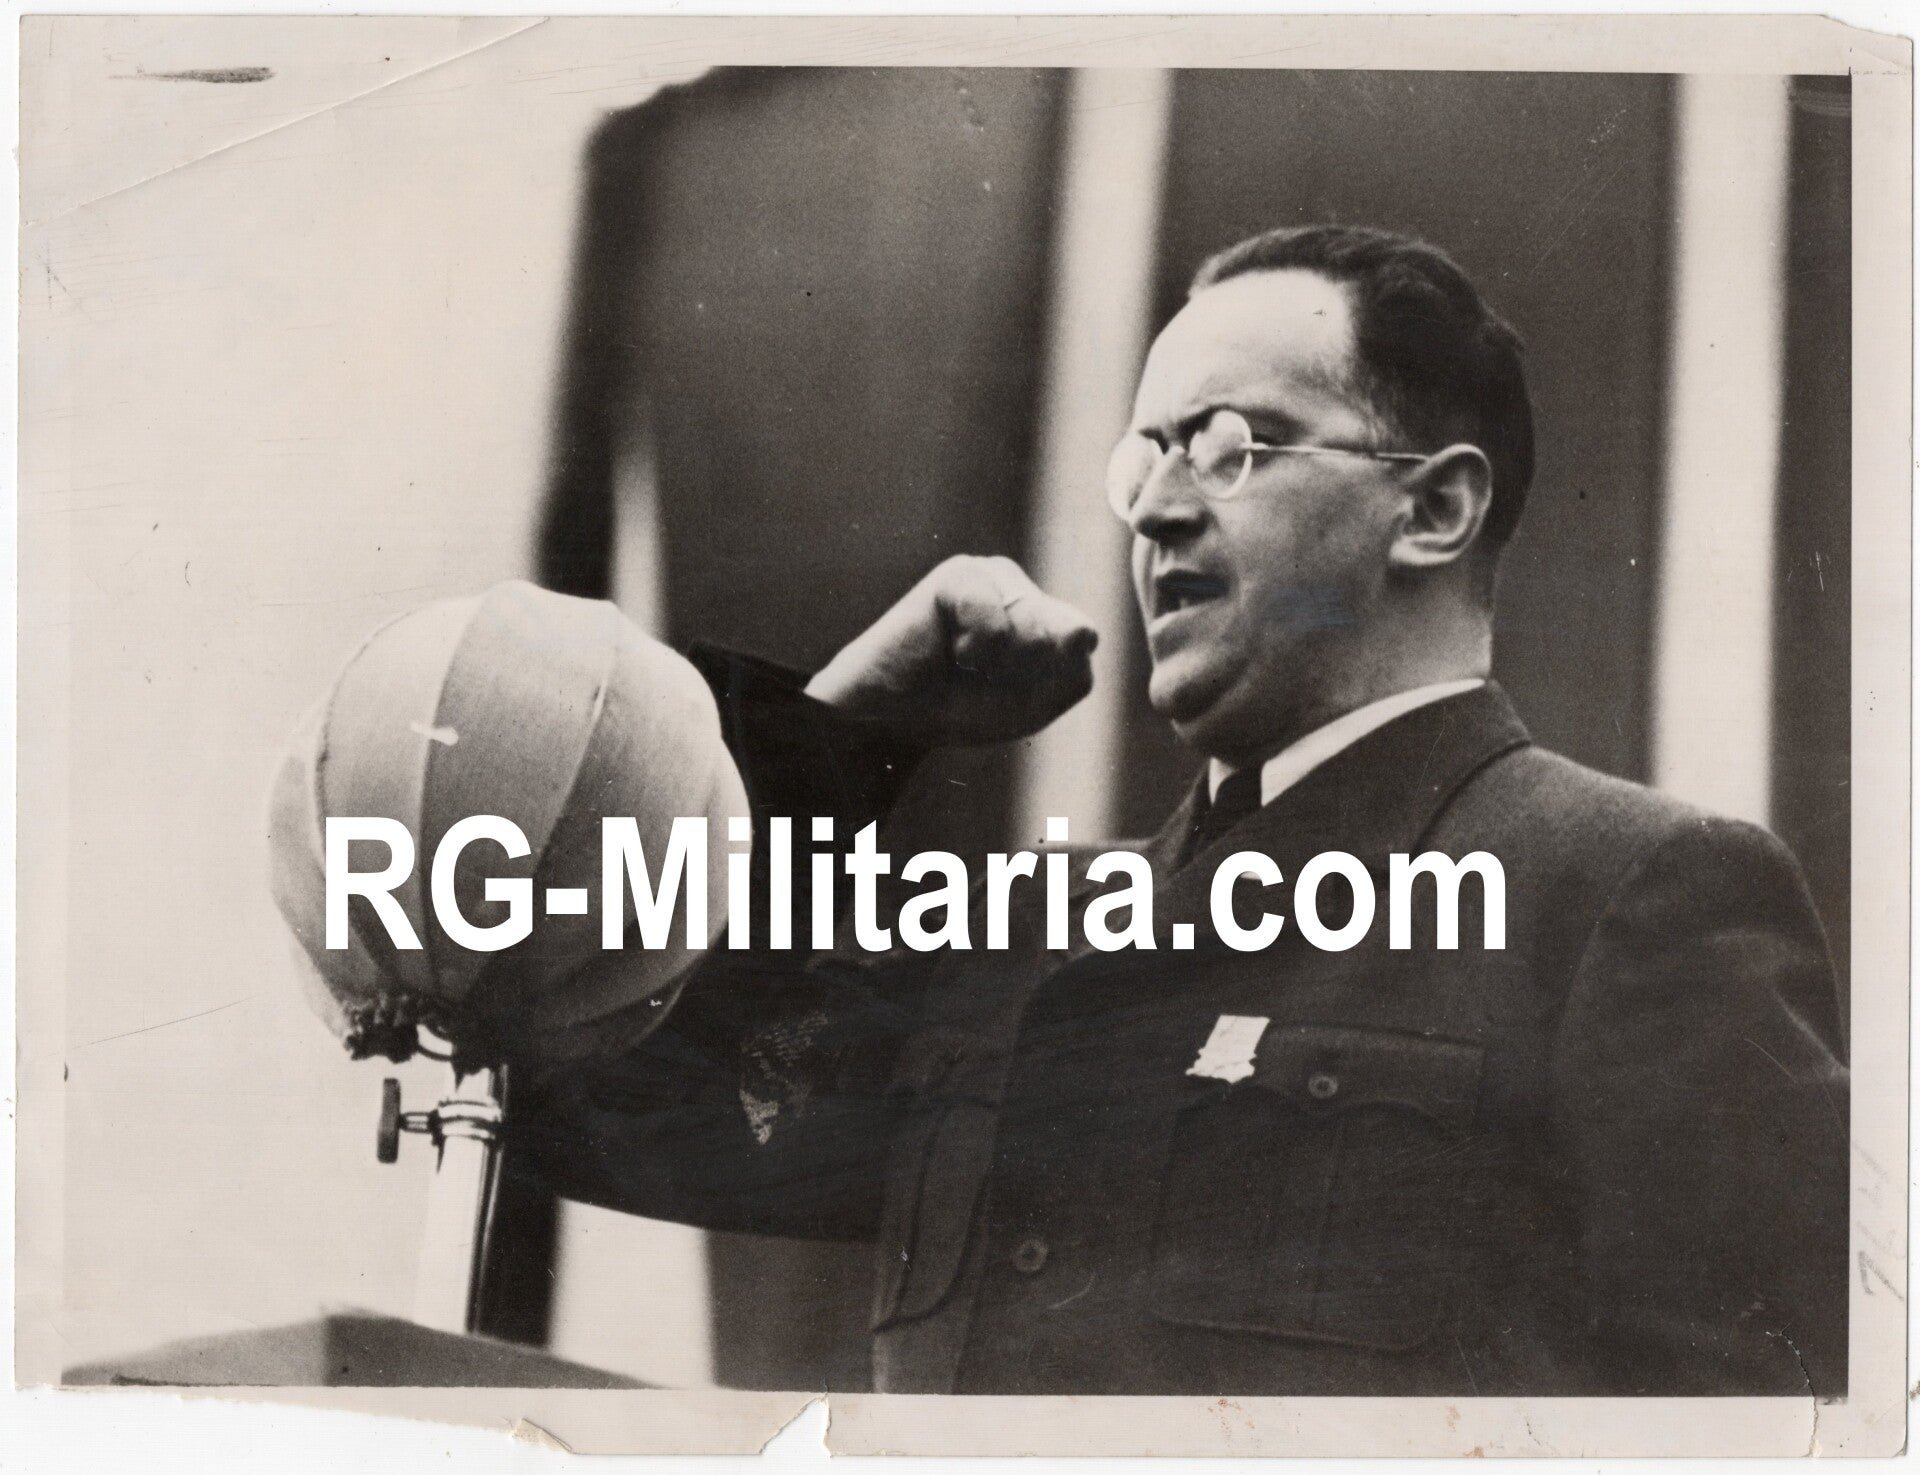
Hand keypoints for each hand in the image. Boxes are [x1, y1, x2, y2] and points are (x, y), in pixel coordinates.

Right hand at [805, 556, 1096, 745]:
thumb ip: (1073, 672)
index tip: (1008, 687)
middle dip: (1026, 671)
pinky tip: (947, 647)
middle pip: (1062, 632)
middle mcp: (1019, 587)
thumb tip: (1082, 634)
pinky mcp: (959, 574)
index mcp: (1043, 613)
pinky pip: (995, 622)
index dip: (1048, 677)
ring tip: (963, 661)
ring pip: (1034, 626)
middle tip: (980, 675)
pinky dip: (974, 650)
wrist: (892, 717)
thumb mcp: (1034, 704)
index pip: (1081, 639)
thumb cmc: (961, 707)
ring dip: (1001, 663)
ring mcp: (990, 576)